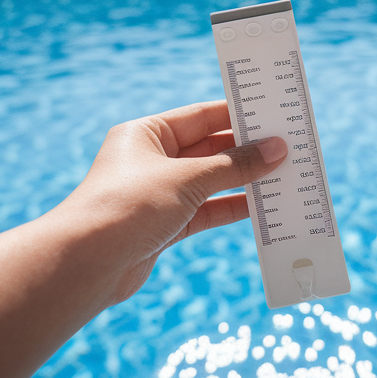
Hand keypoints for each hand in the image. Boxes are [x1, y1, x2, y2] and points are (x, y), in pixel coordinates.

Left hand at [60, 100, 286, 303]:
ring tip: (284, 175)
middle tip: (289, 146)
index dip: (238, 115)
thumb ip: (234, 166)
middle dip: (247, 150)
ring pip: (210, 182)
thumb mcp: (187, 179)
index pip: (201, 116)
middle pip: (208, 149)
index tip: (273, 114)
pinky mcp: (163, 226)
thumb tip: (276, 149)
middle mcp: (150, 160)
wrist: (87, 264)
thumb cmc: (129, 206)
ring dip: (244, 181)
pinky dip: (231, 208)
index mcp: (146, 133)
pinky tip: (262, 206)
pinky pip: (205, 210)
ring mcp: (158, 194)